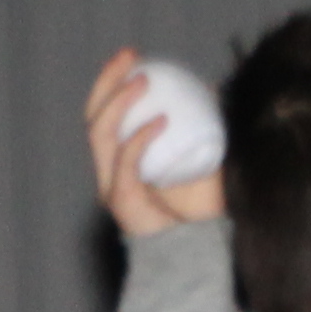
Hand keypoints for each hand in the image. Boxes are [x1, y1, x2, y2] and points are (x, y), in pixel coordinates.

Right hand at [85, 48, 224, 235]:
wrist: (199, 256)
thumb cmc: (203, 213)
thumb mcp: (206, 162)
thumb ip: (206, 130)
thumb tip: (217, 89)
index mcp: (121, 161)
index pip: (105, 113)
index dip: (112, 81)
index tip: (134, 55)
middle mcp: (109, 171)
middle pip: (93, 116)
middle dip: (107, 81)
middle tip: (130, 55)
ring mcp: (111, 186)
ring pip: (100, 133)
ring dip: (119, 102)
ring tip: (142, 79)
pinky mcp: (122, 200)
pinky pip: (127, 161)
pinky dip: (141, 137)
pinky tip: (162, 120)